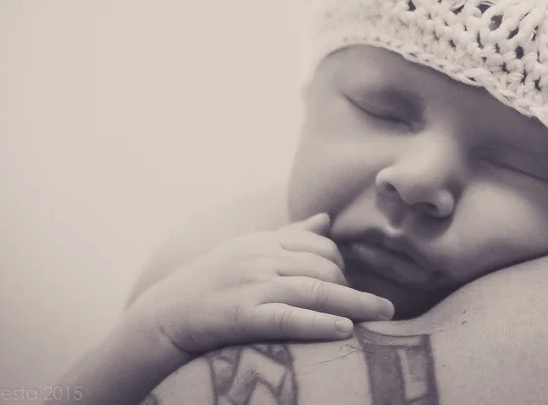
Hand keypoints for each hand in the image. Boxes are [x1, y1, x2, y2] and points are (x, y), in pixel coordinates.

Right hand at [127, 213, 394, 356]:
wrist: (166, 313)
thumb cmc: (212, 282)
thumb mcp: (249, 250)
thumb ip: (290, 235)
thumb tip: (326, 218)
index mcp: (266, 242)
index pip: (320, 244)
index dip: (342, 262)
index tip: (350, 281)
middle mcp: (263, 259)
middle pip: (323, 266)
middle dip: (350, 285)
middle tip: (368, 305)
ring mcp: (254, 286)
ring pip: (314, 289)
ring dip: (354, 302)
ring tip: (381, 312)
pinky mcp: (244, 315)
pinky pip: (289, 318)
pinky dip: (319, 322)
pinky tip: (344, 329)